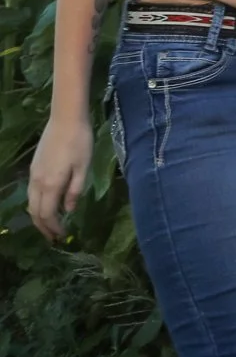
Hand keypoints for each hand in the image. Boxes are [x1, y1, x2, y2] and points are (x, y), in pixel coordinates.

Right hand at [28, 113, 94, 240]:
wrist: (65, 120)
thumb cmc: (80, 142)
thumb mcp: (83, 168)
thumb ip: (75, 190)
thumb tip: (69, 210)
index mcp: (51, 184)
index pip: (47, 214)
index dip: (53, 228)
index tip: (62, 236)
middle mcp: (37, 182)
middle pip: (35, 212)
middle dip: (43, 227)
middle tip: (54, 237)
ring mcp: (33, 174)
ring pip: (31, 203)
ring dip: (39, 216)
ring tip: (50, 224)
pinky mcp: (33, 167)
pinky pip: (31, 193)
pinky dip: (37, 204)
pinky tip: (47, 204)